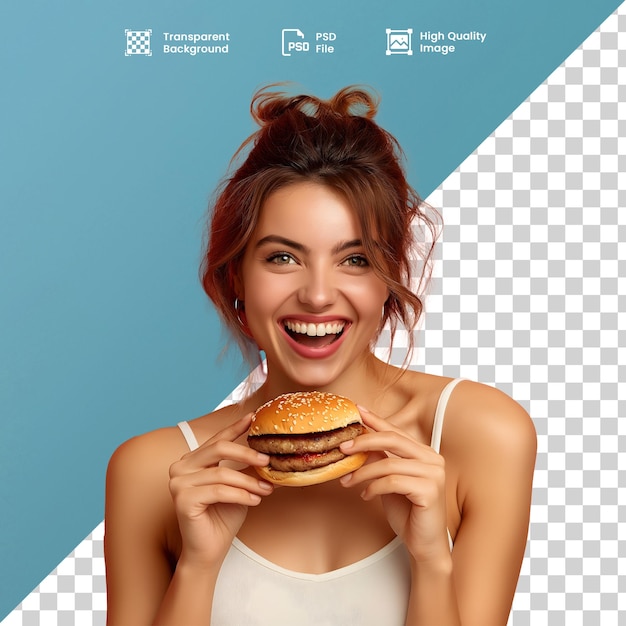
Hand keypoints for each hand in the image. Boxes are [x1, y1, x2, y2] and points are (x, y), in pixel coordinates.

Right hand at [168, 414, 273, 568]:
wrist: (209, 551)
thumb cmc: (224, 517)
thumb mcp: (240, 486)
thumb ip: (248, 469)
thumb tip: (275, 453)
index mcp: (193, 460)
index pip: (217, 439)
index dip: (236, 427)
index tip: (254, 417)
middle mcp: (181, 467)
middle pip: (219, 448)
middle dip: (247, 453)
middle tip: (267, 461)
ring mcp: (178, 483)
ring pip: (222, 473)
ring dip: (249, 482)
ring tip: (266, 490)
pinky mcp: (182, 499)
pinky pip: (219, 491)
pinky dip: (240, 495)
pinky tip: (255, 500)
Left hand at [339, 407, 449, 563]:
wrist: (424, 544)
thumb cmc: (407, 512)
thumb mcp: (389, 480)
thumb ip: (381, 460)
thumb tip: (360, 441)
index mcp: (424, 453)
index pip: (395, 431)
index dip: (375, 420)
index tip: (357, 411)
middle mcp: (432, 459)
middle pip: (392, 440)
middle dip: (364, 441)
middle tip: (343, 448)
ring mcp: (434, 474)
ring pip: (388, 463)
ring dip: (362, 472)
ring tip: (348, 482)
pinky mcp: (430, 491)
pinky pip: (393, 482)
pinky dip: (374, 487)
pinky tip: (365, 495)